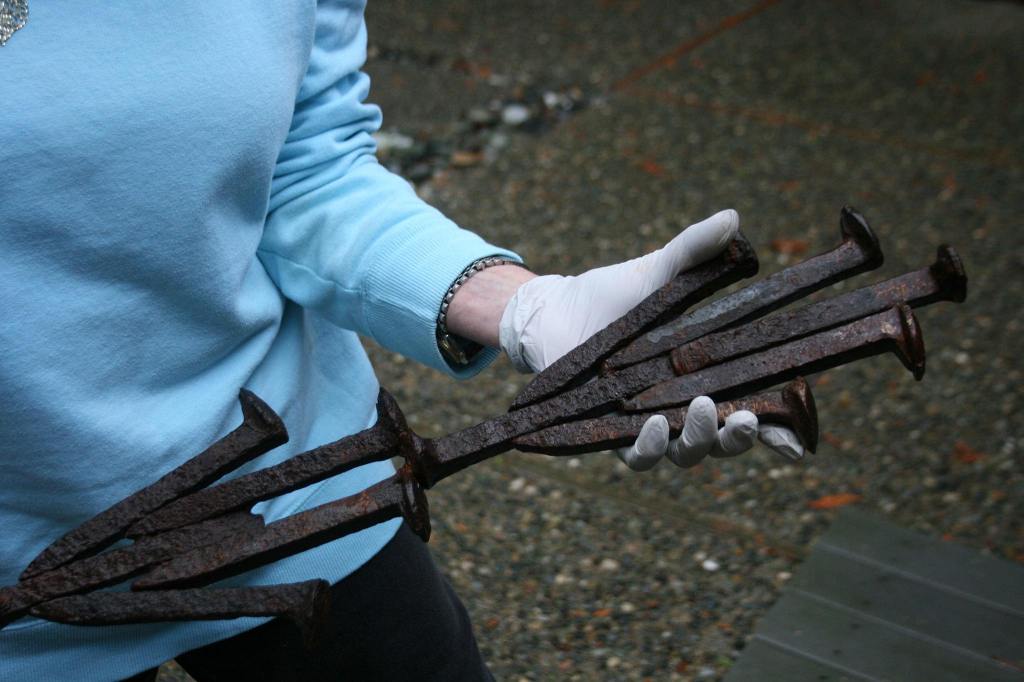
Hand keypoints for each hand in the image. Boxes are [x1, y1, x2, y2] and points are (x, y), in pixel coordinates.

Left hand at [497, 209, 804, 468]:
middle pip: (724, 440)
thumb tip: (732, 219)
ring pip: (686, 452)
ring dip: (700, 440)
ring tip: (704, 410)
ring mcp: (649, 422)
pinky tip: (653, 426)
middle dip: (740, 437)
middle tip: (746, 418)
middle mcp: (682, 405)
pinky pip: (638, 455)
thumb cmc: (615, 295)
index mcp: (707, 373)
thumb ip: (694, 250)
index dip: (778, 431)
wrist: (558, 310)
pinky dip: (650, 447)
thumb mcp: (659, 271)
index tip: (798, 442)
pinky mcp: (611, 431)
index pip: (751, 406)